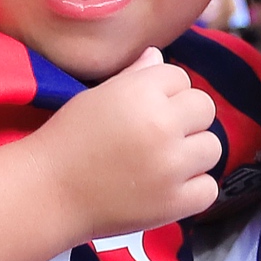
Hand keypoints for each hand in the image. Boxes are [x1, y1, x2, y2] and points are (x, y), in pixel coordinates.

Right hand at [31, 47, 221, 239]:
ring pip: (212, 147)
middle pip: (204, 108)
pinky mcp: (175, 203)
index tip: (143, 110)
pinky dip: (193, 189)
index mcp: (141, 92)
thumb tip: (159, 58)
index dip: (163, 93)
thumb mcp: (96, 97)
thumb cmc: (67, 140)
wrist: (47, 193)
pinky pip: (209, 188)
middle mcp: (161, 125)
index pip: (180, 78)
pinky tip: (167, 187)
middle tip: (157, 136)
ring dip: (192, 154)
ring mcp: (171, 166)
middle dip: (185, 119)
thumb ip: (134, 76)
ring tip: (162, 162)